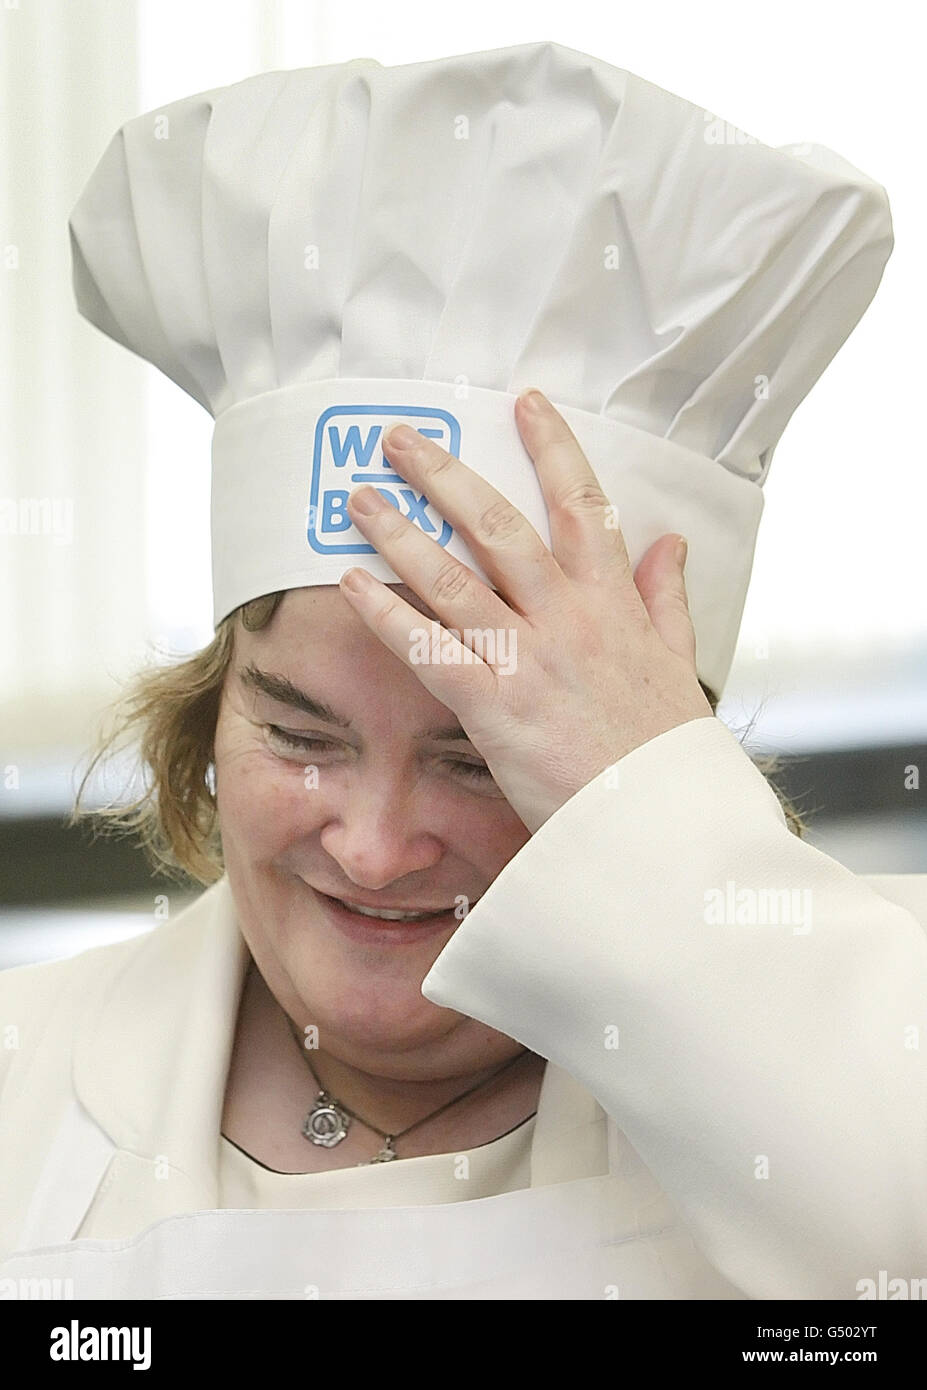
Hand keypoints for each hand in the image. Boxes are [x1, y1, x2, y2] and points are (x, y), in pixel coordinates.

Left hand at [338, 388, 713, 833]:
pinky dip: (386, 612)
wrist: (663, 829)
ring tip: (358, 499)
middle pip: (499, 525)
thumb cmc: (668, 755)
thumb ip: (667, 599)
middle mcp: (570, 618)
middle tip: (399, 439)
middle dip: (444, 474)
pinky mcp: (495, 708)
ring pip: (454, 577)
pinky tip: (351, 583)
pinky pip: (428, 649)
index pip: (585, 505)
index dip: (552, 447)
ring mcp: (530, 660)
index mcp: (616, 604)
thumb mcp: (680, 665)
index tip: (524, 402)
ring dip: (399, 532)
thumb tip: (672, 540)